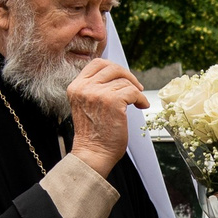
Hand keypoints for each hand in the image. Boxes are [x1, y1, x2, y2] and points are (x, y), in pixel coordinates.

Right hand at [66, 59, 149, 175]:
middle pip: (112, 68)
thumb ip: (95, 89)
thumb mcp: (87, 105)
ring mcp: (97, 93)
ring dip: (135, 92)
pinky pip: (133, 92)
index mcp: (76, 87)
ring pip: (124, 82)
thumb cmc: (94, 134)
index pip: (96, 63)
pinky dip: (141, 99)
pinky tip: (141, 106)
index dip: (113, 67)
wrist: (93, 154)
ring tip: (138, 103)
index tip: (122, 77)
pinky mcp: (112, 101)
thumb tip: (118, 76)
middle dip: (127, 76)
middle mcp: (84, 88)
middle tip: (136, 87)